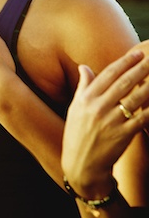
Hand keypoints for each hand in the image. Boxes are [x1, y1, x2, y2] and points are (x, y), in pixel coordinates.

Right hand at [62, 45, 148, 197]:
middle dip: (140, 68)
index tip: (136, 53)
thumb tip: (84, 67)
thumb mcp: (75, 108)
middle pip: (123, 83)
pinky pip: (142, 118)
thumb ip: (83, 87)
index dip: (124, 63)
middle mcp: (97, 107)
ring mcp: (111, 121)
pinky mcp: (123, 134)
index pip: (107, 75)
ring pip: (135, 98)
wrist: (81, 163)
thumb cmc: (78, 133)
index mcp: (86, 99)